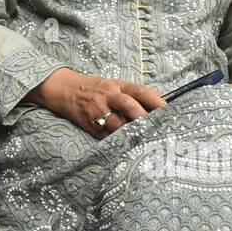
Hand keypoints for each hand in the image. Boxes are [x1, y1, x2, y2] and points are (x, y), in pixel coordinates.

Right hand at [27, 67, 165, 139]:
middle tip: (160, 130)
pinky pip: (107, 136)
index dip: (156, 101)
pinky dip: (118, 141)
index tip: (169, 111)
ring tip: (147, 142)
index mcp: (117, 86)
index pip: (140, 91)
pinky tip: (129, 147)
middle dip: (146, 119)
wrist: (63, 89)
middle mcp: (109, 97)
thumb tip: (159, 99)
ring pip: (119, 124)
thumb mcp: (113, 83)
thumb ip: (133, 92)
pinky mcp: (90, 125)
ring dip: (134, 134)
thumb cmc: (93, 87)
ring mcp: (99, 111)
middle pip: (131, 107)